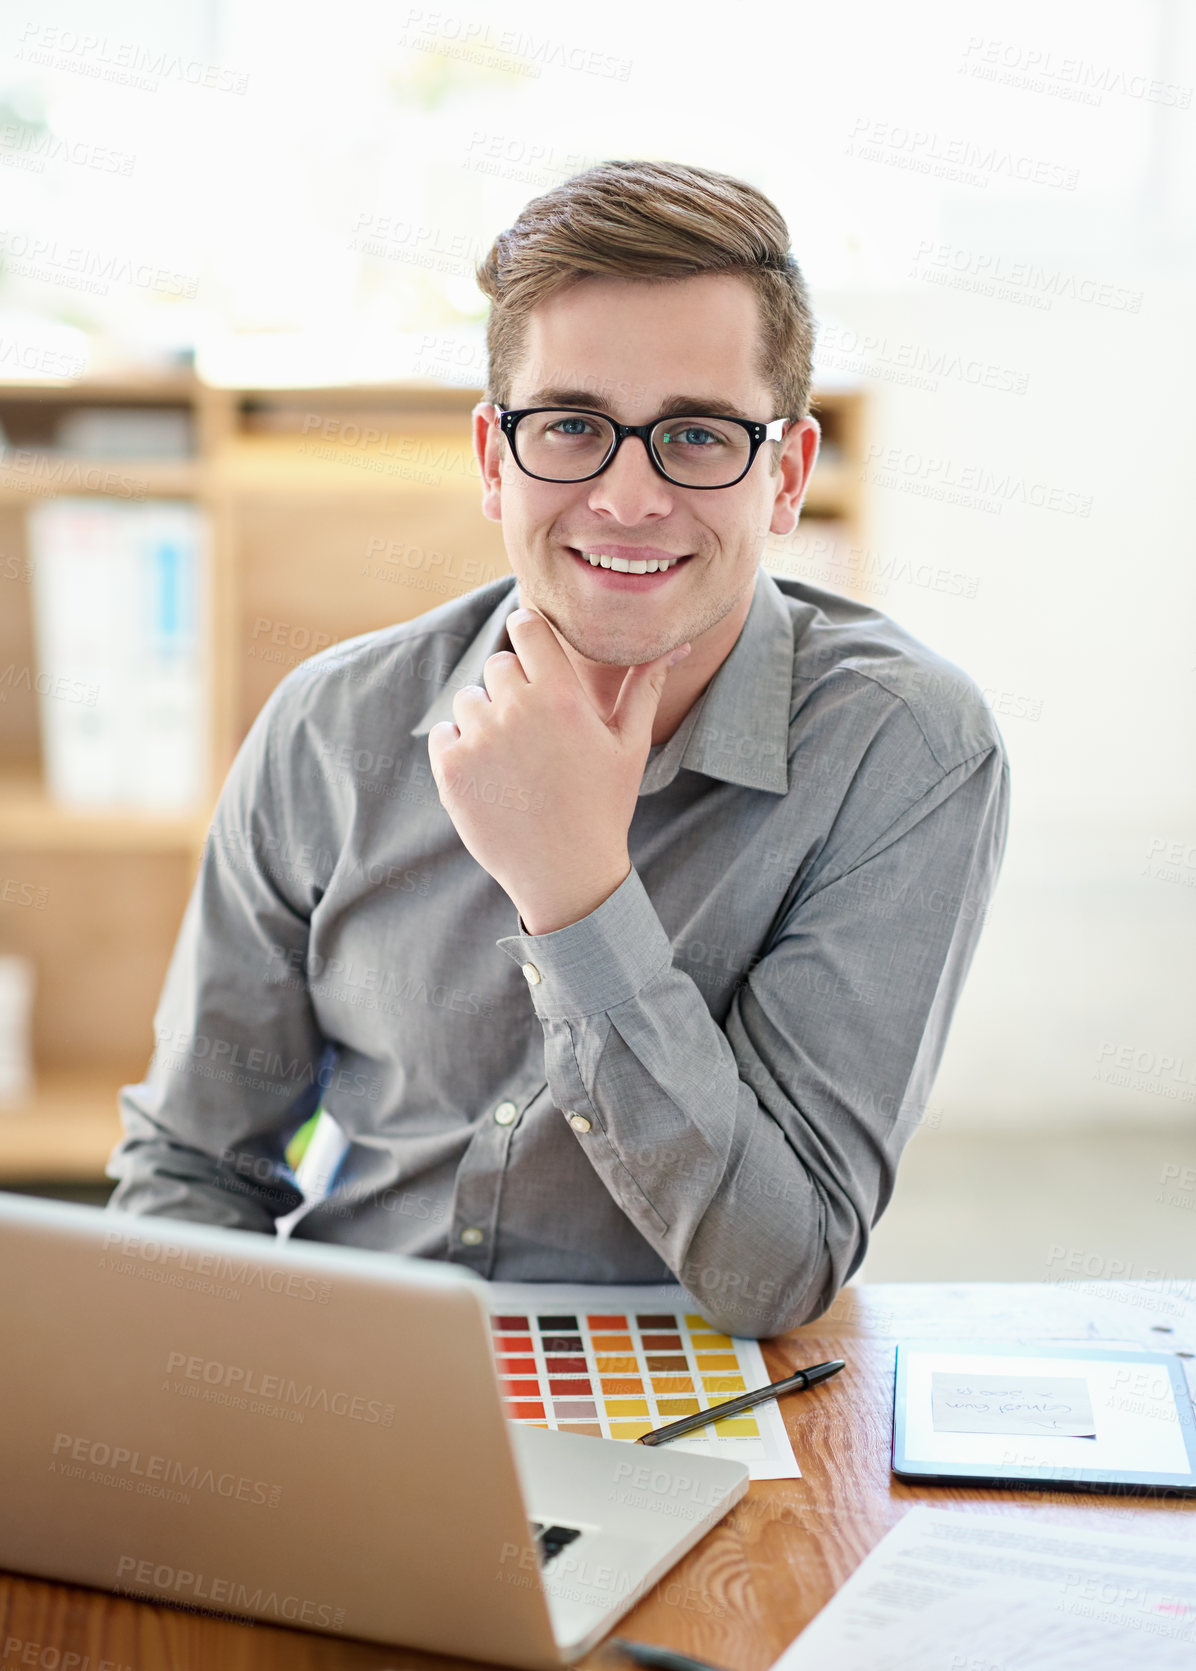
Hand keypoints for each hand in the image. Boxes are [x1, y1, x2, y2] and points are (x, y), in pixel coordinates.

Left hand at [426, 609, 689, 934]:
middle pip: (498, 665)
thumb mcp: (630, 745)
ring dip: (484, 719)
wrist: (566, 873)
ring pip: (468, 699)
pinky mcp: (451, 769)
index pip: (526, 626)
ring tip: (513, 759)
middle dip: (512, 688)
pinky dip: (459, 749)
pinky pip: (443, 733)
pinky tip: (491, 776)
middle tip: (534, 731)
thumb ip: (645, 686)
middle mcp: (516, 711)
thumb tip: (677, 643)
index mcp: (562, 697)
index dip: (528, 633)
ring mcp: (479, 740)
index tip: (533, 654)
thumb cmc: (603, 805)